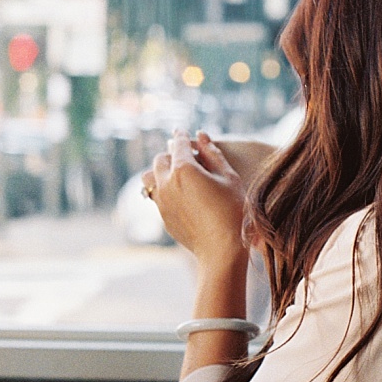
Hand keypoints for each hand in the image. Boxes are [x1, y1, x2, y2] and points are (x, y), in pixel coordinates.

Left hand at [142, 129, 249, 273]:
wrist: (221, 250)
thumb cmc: (231, 211)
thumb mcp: (228, 177)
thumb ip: (213, 154)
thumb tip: (201, 136)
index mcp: (183, 169)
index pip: (178, 144)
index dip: (181, 135)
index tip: (182, 131)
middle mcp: (166, 183)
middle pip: (160, 159)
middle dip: (171, 154)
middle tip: (186, 156)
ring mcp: (161, 201)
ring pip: (150, 178)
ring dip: (160, 171)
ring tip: (176, 175)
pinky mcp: (162, 216)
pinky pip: (156, 196)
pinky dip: (164, 189)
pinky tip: (180, 195)